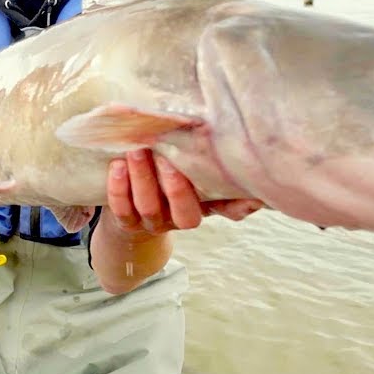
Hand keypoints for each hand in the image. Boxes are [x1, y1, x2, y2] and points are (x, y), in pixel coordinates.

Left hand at [105, 149, 261, 235]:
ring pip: (149, 207)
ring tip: (137, 151)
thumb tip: (257, 188)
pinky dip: (118, 187)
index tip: (211, 173)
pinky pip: (121, 209)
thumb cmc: (174, 181)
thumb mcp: (199, 180)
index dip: (223, 201)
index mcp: (202, 208)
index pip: (219, 209)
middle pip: (181, 211)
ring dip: (142, 178)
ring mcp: (152, 222)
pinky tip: (116, 165)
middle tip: (165, 156)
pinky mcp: (127, 221)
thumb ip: (221, 179)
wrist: (136, 206)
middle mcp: (178, 220)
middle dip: (174, 185)